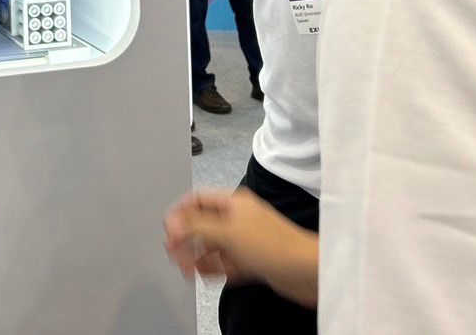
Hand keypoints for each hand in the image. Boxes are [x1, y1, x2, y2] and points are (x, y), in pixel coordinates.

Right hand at [163, 189, 318, 307]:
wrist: (306, 271)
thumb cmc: (275, 246)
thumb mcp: (227, 232)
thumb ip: (196, 226)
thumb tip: (173, 222)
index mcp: (233, 203)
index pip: (197, 200)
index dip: (180, 214)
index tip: (169, 231)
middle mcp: (238, 219)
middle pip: (203, 225)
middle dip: (187, 240)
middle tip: (175, 254)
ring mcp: (245, 240)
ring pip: (213, 246)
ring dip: (198, 257)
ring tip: (188, 269)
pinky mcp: (252, 260)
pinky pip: (225, 263)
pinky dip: (214, 268)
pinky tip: (206, 275)